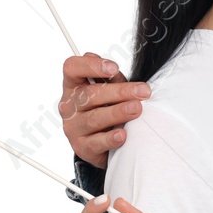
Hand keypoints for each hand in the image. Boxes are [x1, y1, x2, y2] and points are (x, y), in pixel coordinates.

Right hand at [61, 52, 150, 169]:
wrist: (102, 142)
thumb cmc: (106, 109)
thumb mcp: (110, 90)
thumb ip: (113, 79)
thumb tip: (117, 72)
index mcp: (73, 85)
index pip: (72, 68)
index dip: (91, 66)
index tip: (114, 68)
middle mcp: (69, 105)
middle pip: (89, 94)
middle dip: (119, 92)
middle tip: (142, 91)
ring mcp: (73, 127)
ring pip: (94, 118)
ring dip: (117, 112)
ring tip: (136, 109)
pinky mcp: (82, 147)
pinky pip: (96, 143)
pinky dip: (110, 138)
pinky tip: (122, 135)